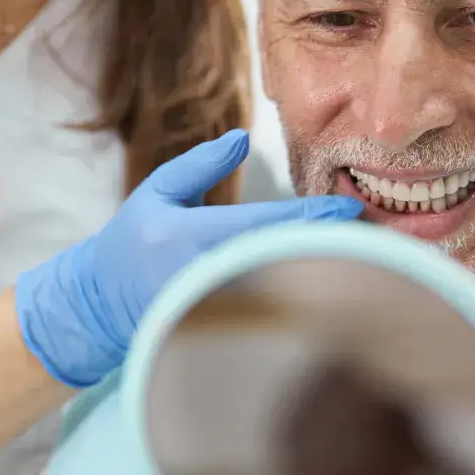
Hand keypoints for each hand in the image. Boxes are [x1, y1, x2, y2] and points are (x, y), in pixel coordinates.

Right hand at [15, 130, 361, 387]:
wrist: (96, 308)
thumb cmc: (129, 243)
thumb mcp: (156, 193)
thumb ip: (199, 165)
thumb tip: (243, 137)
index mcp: (188, 237)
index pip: (264, 226)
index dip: (312, 218)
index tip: (351, 210)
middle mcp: (202, 278)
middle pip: (282, 263)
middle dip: (330, 250)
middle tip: (378, 238)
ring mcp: (210, 313)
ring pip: (279, 295)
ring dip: (322, 279)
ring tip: (368, 263)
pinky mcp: (216, 337)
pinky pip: (267, 318)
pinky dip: (301, 304)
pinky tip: (332, 294)